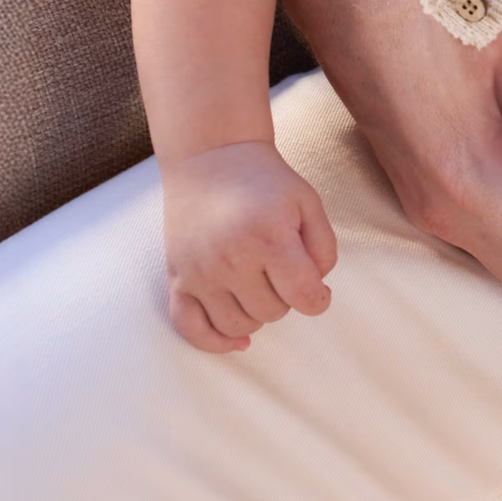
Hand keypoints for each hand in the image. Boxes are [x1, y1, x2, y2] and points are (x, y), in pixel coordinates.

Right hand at [161, 140, 336, 353]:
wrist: (211, 158)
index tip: (317, 291)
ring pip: (237, 327)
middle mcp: (231, 258)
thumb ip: (324, 247)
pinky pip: (190, 329)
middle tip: (279, 270)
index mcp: (269, 237)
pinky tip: (236, 340)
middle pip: (272, 314)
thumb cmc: (265, 181)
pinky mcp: (177, 279)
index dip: (318, 300)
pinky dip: (214, 342)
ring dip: (255, 315)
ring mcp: (200, 271)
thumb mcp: (307, 201)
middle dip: (284, 298)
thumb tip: (317, 290)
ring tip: (258, 285)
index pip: (304, 297)